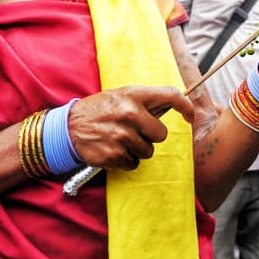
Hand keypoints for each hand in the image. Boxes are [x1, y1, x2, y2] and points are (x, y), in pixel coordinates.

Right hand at [68, 86, 193, 170]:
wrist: (67, 128)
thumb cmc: (98, 110)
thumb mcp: (120, 96)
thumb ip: (143, 101)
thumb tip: (171, 106)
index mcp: (133, 95)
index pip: (170, 95)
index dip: (186, 106)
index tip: (191, 116)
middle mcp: (130, 114)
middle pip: (161, 134)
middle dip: (151, 136)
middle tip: (135, 132)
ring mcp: (122, 136)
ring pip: (148, 151)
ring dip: (137, 149)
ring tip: (120, 140)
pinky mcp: (114, 155)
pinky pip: (133, 163)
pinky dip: (125, 160)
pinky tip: (113, 149)